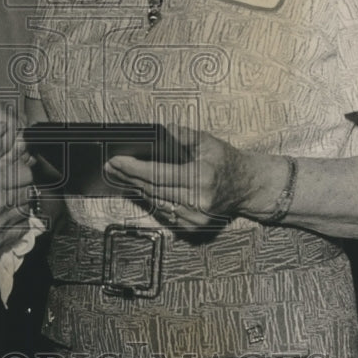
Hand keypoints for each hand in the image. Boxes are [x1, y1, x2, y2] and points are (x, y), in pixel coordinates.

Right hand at [0, 114, 34, 250]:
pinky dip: (17, 221)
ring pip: (26, 209)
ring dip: (18, 203)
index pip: (26, 174)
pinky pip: (21, 228)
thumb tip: (2, 126)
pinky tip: (2, 214)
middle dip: (20, 186)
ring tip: (3, 198)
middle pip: (29, 192)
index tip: (8, 172)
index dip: (19, 171)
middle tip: (5, 185)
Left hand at [103, 124, 255, 231]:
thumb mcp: (206, 141)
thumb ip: (180, 135)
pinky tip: (138, 189)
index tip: (115, 160)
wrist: (247, 186)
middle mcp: (199, 200)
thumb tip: (157, 131)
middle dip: (128, 177)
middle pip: (153, 189)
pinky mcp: (194, 227)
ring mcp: (196, 217)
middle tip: (110, 166)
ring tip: (119, 176)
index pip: (158, 174)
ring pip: (155, 202)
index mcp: (202, 177)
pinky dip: (150, 200)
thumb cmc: (225, 160)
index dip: (133, 168)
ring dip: (135, 189)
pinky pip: (164, 213)